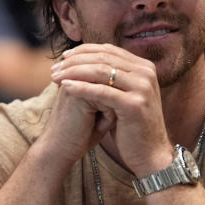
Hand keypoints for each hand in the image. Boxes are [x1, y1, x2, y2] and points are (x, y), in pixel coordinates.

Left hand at [51, 43, 171, 175]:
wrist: (150, 154)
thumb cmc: (132, 127)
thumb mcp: (124, 96)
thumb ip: (113, 77)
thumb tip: (87, 59)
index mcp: (144, 68)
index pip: (109, 50)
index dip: (83, 51)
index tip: (63, 58)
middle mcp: (146, 73)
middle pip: (104, 58)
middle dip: (75, 61)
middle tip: (54, 68)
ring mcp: (143, 88)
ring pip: (101, 71)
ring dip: (74, 72)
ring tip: (55, 77)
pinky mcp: (135, 104)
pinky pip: (102, 91)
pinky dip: (82, 88)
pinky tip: (66, 88)